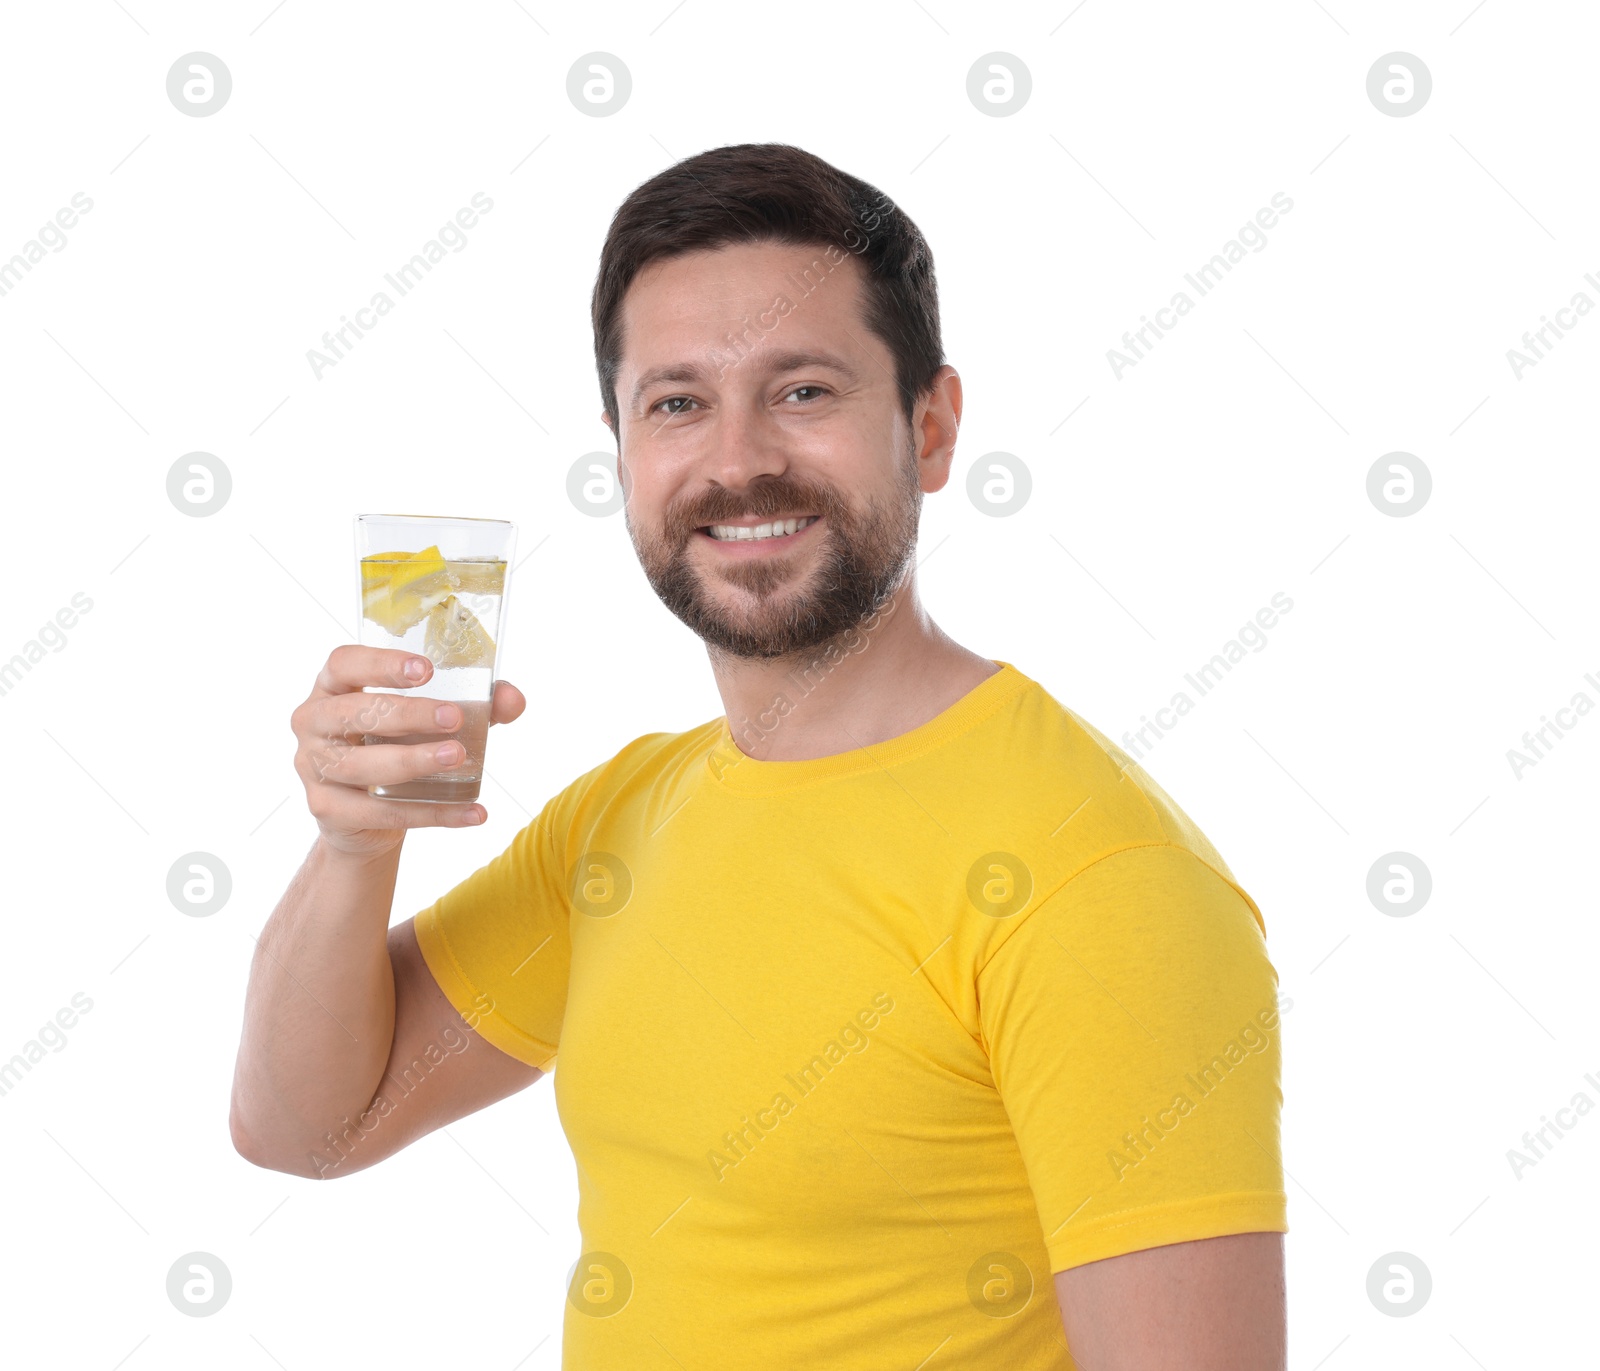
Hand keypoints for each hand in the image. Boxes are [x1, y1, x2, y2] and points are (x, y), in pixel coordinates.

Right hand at [290, 646, 526, 857]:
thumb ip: (474, 706)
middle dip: (407, 714)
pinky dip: (431, 813)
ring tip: (457, 757)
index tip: (427, 670)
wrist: (366, 818)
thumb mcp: (432, 722)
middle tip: (454, 718)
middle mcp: (313, 722)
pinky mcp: (327, 808)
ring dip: (413, 761)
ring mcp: (313, 767)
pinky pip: (381, 812)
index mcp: (333, 688)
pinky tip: (471, 811)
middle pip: (353, 712)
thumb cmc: (397, 748)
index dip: (381, 664)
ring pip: (361, 765)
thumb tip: (512, 699)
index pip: (343, 663)